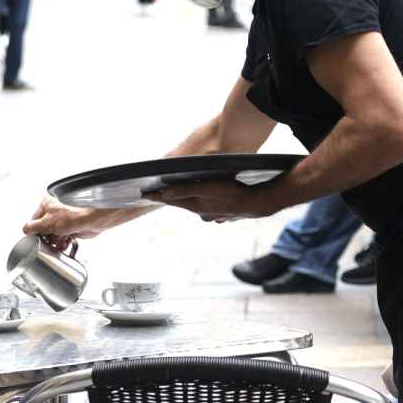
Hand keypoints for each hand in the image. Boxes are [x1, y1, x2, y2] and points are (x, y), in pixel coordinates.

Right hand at [23, 196, 108, 251]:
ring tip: (57, 244)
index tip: (35, 238)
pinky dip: (63, 243)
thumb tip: (25, 229)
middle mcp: (56, 211)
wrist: (91, 221)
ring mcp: (64, 220)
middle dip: (47, 238)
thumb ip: (33, 227)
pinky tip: (64, 244)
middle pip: (44, 229)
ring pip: (54, 235)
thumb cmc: (73, 216)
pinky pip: (63, 238)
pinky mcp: (71, 228)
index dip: (35, 231)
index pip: (34, 219)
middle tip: (47, 243)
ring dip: (55, 242)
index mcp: (47, 204)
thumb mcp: (46, 223)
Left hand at [146, 180, 276, 222]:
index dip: (157, 197)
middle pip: (184, 203)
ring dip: (194, 199)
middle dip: (175, 197)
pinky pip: (213, 206)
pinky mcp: (226, 213)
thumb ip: (184, 190)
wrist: (259, 203)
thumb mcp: (206, 187)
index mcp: (196, 206)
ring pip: (200, 205)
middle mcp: (203, 213)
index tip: (143, 195)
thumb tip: (164, 195)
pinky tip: (214, 197)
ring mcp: (215, 215)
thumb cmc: (233, 192)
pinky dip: (209, 201)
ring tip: (189, 192)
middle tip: (162, 191)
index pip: (171, 200)